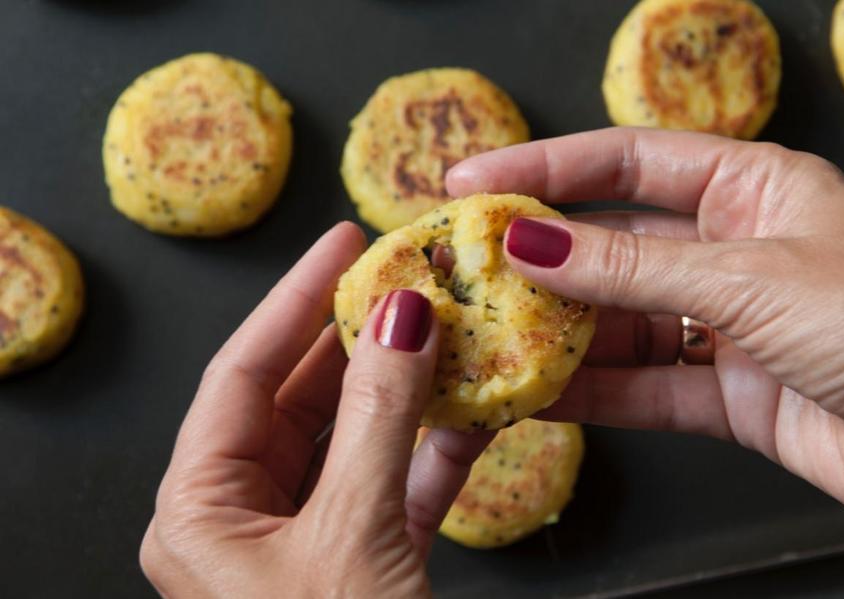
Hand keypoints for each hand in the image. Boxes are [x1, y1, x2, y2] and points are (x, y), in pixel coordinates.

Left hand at [140, 222, 493, 596]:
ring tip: (443, 330)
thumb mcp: (352, 531)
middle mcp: (243, 523)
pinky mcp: (364, 564)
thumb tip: (402, 316)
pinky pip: (396, 488)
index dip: (294, 300)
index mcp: (200, 514)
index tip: (342, 242)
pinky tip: (473, 410)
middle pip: (297, 401)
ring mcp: (305, 544)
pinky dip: (434, 452)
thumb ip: (377, 419)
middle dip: (355, 340)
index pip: (241, 375)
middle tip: (399, 279)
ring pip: (354, 442)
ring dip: (404, 392)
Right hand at [447, 128, 843, 517]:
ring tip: (491, 337)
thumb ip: (632, 269)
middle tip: (468, 268)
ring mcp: (727, 326)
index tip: (477, 184)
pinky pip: (644, 390)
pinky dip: (593, 395)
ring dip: (558, 334)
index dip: (547, 169)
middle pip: (613, 246)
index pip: (628, 163)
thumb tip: (533, 245)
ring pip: (620, 324)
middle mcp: (732, 252)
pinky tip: (540, 394)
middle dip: (541, 260)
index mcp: (752, 188)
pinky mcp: (729, 396)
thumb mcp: (747, 276)